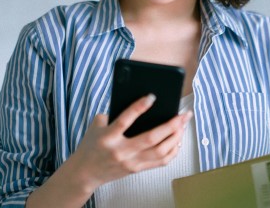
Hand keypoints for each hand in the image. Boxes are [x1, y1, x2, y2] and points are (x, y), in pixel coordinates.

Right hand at [69, 94, 191, 192]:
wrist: (85, 173)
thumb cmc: (91, 145)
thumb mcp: (96, 126)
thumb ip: (113, 113)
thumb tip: (139, 103)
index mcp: (108, 137)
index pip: (125, 120)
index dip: (139, 107)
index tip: (152, 96)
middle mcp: (121, 151)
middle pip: (151, 138)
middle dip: (171, 125)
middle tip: (183, 114)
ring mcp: (131, 162)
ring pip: (160, 151)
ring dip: (175, 137)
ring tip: (183, 125)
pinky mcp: (137, 170)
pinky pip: (161, 162)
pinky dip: (173, 150)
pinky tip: (178, 140)